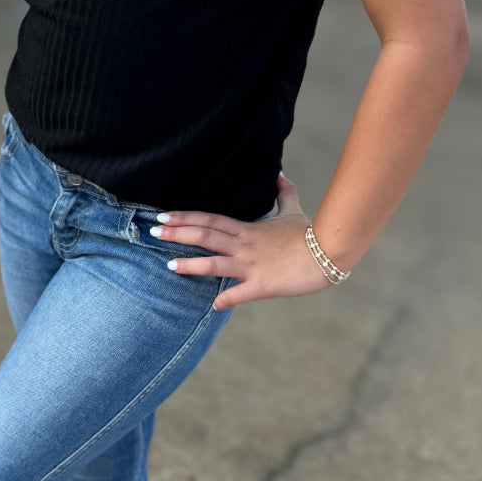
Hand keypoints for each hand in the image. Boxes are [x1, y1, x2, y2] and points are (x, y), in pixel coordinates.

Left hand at [152, 173, 329, 308]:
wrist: (329, 251)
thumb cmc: (310, 232)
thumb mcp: (293, 209)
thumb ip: (283, 193)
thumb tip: (279, 174)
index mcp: (247, 229)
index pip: (209, 219)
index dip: (184, 217)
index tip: (163, 216)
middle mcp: (245, 244)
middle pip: (205, 235)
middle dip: (177, 234)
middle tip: (152, 231)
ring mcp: (252, 265)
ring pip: (215, 263)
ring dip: (190, 265)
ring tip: (168, 265)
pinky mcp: (263, 285)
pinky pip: (240, 293)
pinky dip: (226, 300)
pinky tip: (213, 306)